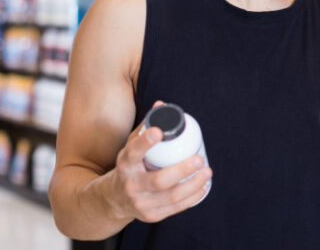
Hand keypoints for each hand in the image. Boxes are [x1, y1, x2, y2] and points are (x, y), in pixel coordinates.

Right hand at [108, 101, 211, 222]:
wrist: (112, 200)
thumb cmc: (129, 167)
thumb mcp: (131, 148)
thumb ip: (146, 128)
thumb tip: (162, 104)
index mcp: (125, 164)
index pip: (133, 151)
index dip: (145, 141)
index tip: (159, 131)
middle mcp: (130, 185)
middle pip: (159, 180)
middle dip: (182, 170)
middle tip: (199, 159)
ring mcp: (140, 203)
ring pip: (172, 196)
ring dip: (194, 185)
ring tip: (207, 171)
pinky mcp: (151, 215)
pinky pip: (175, 207)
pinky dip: (193, 197)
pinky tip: (203, 186)